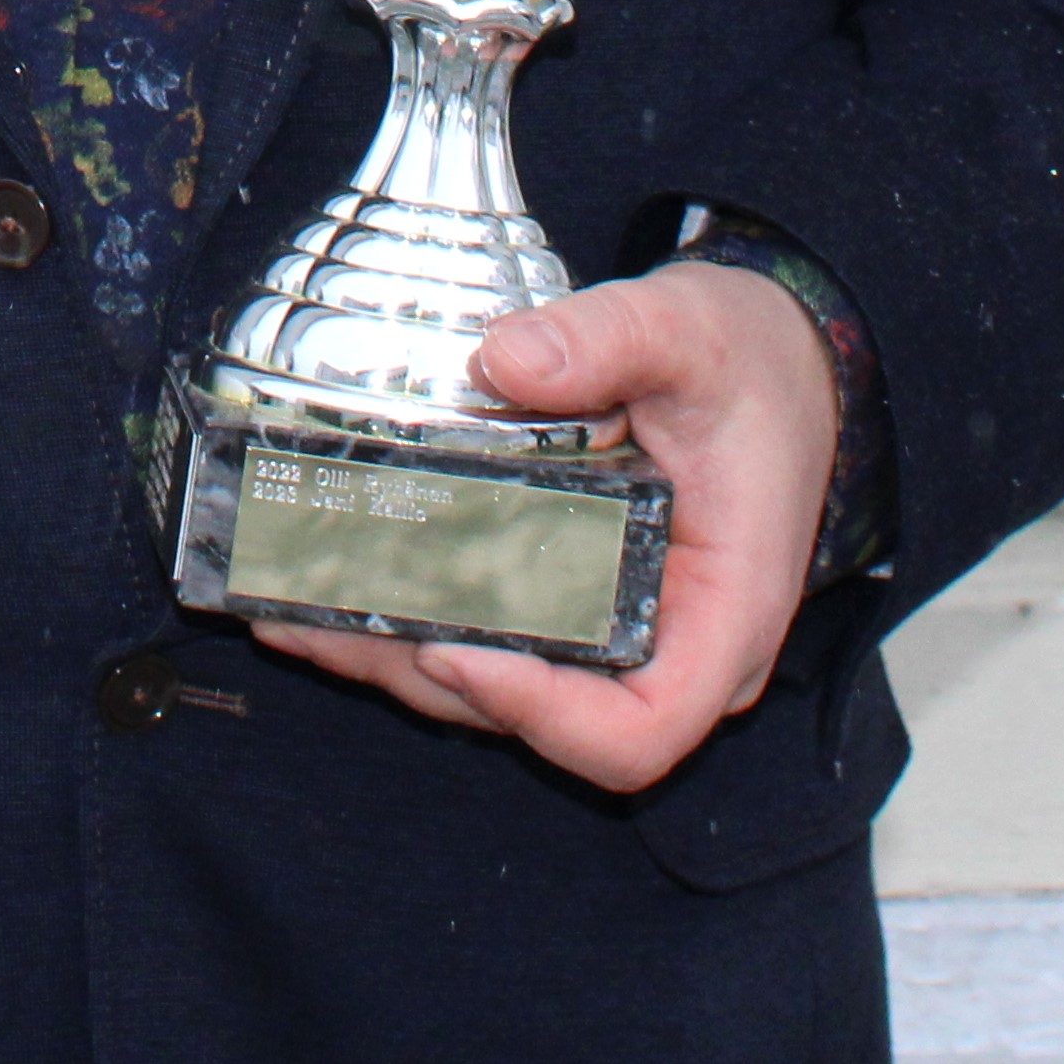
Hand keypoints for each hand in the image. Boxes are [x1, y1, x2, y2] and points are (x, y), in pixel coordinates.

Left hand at [252, 259, 835, 793]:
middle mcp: (669, 654)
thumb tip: (503, 360)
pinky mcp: (574, 609)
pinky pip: (492, 639)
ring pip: (499, 687)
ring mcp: (618, 641)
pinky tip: (320, 583)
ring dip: (391, 656)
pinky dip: (407, 620)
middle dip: (421, 673)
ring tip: (285, 604)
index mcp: (724, 618)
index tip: (454, 651)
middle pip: (541, 719)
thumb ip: (609, 338)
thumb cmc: (749, 366)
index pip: (638, 731)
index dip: (539, 715)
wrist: (777, 367)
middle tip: (316, 616)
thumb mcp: (691, 331)